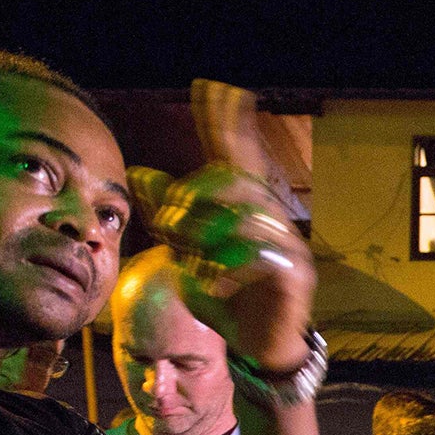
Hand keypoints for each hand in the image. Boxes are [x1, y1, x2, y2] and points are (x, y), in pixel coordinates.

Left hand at [128, 80, 315, 373]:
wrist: (261, 347)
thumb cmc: (229, 296)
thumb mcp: (189, 252)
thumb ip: (169, 213)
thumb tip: (140, 173)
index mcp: (249, 207)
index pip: (236, 153)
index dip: (225, 121)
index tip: (211, 87)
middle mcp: (273, 217)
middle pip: (236, 181)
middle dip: (196, 194)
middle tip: (170, 220)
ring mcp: (288, 245)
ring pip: (247, 217)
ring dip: (208, 233)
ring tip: (188, 255)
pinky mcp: (294, 277)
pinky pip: (261, 258)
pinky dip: (230, 269)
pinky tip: (214, 282)